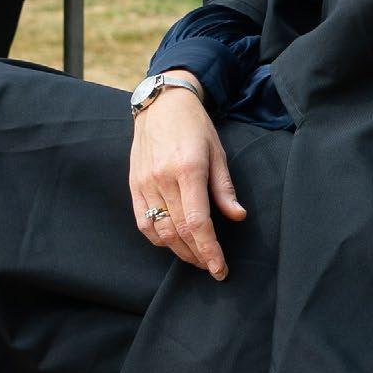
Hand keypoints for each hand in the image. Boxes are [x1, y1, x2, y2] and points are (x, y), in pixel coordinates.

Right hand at [129, 72, 246, 279]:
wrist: (161, 104)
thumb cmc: (194, 126)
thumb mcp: (217, 152)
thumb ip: (224, 188)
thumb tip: (237, 216)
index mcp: (188, 169)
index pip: (198, 222)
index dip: (210, 250)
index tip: (220, 268)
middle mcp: (163, 179)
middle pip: (179, 231)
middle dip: (198, 255)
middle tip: (212, 266)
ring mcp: (145, 183)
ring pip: (160, 231)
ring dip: (179, 251)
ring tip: (196, 257)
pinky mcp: (134, 185)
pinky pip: (143, 222)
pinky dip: (158, 239)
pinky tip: (172, 242)